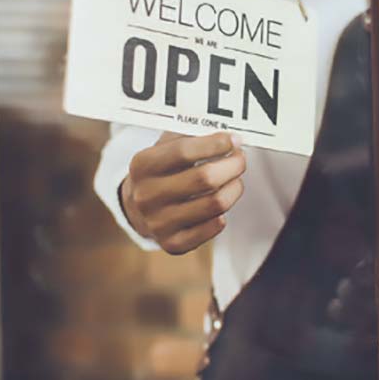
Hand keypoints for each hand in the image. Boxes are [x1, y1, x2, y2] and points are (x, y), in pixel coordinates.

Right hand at [121, 131, 244, 254]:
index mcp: (142, 165)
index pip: (184, 152)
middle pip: (205, 179)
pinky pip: (213, 228)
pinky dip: (224, 212)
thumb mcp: (165, 146)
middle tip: (240, 158)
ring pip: (215, 203)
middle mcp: (146, 196)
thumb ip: (192, 135)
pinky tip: (221, 201)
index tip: (234, 140)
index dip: (215, 144)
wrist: (138, 207)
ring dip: (234, 187)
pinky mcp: (172, 244)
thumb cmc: (162, 170)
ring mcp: (158, 223)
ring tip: (235, 179)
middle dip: (232, 165)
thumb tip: (228, 135)